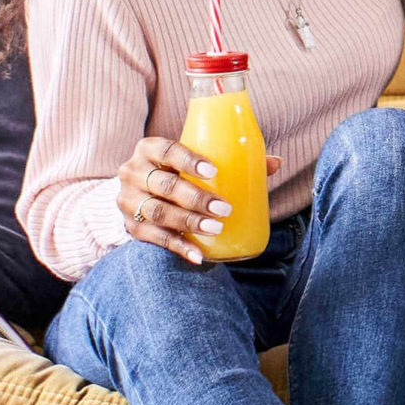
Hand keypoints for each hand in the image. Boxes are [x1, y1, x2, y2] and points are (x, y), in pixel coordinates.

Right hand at [116, 136, 283, 264]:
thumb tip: (276, 163)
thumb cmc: (176, 171)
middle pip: (165, 185)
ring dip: (189, 222)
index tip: (213, 171)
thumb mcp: (192, 161)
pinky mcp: (130, 227)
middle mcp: (132, 172)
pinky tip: (198, 255)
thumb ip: (231, 160)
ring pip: (159, 212)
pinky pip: (154, 238)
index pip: (167, 150)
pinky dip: (178, 247)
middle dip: (196, 198)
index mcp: (149, 149)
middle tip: (225, 208)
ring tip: (216, 228)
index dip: (188, 160)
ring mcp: (128, 201)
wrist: (137, 193)